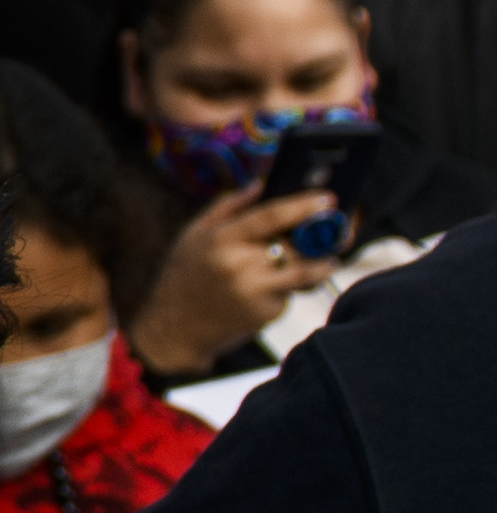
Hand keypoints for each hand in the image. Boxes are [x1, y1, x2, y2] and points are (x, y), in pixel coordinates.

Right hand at [132, 185, 342, 370]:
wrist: (173, 330)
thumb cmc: (184, 277)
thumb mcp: (194, 236)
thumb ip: (228, 206)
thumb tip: (262, 182)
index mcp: (221, 239)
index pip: (269, 215)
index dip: (302, 205)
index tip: (328, 198)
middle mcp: (238, 264)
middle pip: (295, 243)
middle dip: (321, 236)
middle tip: (340, 228)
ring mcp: (253, 290)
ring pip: (303, 270)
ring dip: (320, 264)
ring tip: (327, 260)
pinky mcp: (264, 312)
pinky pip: (289, 294)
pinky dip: (290, 289)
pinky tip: (276, 291)